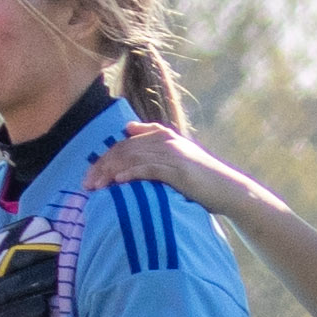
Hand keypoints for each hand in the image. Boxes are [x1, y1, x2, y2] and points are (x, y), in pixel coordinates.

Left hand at [99, 114, 244, 208]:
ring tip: (97, 187)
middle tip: (88, 185)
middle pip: (123, 151)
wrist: (229, 190)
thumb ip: (154, 139)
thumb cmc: (200, 178)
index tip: (89, 177)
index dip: (103, 160)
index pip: (122, 145)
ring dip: (110, 173)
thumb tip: (128, 126)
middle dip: (102, 168)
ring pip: (132, 159)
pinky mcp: (179, 169)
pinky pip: (149, 169)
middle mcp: (165, 141)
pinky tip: (119, 183)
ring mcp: (172, 154)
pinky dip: (132, 174)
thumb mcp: (177, 153)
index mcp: (162, 135)